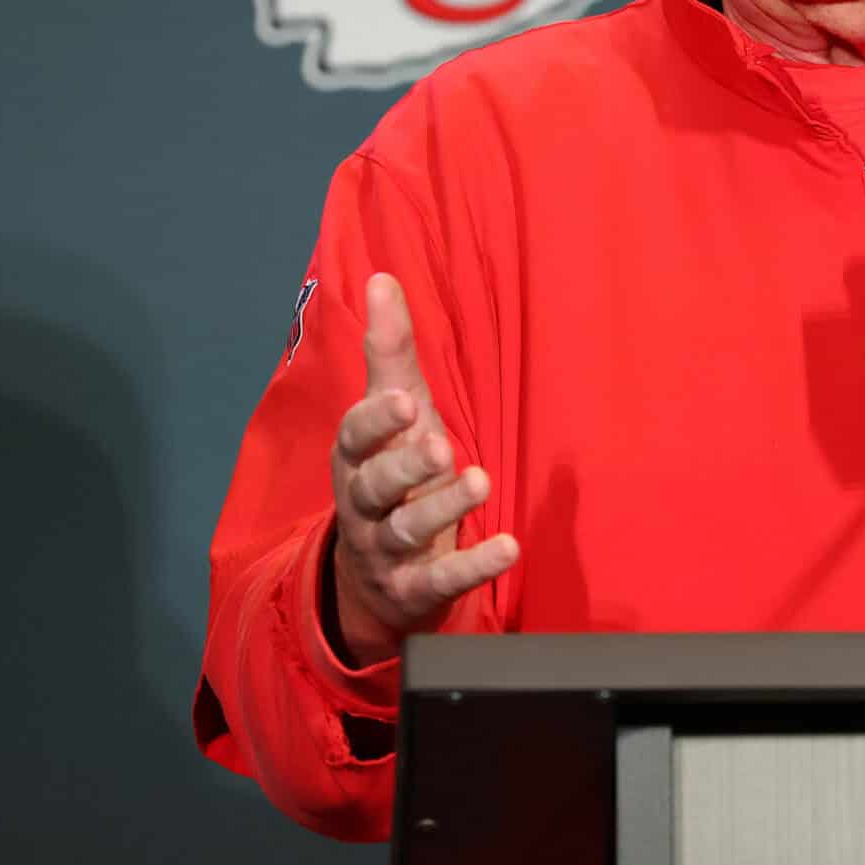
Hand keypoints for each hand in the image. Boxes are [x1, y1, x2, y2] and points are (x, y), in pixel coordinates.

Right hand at [327, 272, 518, 663]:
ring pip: (408, 530)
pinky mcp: (418, 587)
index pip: (355, 437)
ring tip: (480, 479)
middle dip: (405, 465)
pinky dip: (476, 565)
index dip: (377, 421)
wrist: (373, 577)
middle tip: (439, 443)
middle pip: (375, 486)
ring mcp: (388, 550)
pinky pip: (443, 579)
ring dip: (445, 508)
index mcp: (355, 458)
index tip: (405, 399)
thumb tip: (381, 277)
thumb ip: (388, 351)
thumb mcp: (391, 413)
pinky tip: (509, 547)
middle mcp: (364, 504)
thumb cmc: (390, 474)